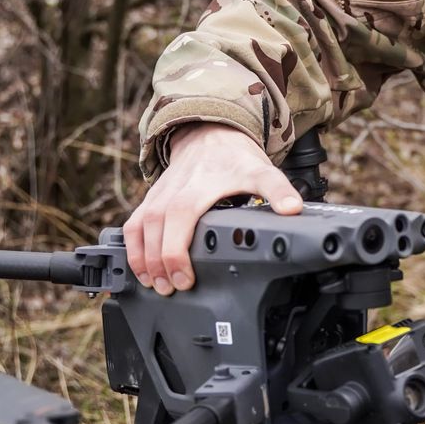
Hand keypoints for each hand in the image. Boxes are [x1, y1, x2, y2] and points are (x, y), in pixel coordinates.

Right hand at [123, 123, 302, 294]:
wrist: (210, 134)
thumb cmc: (234, 158)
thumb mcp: (261, 171)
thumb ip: (277, 190)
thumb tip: (293, 208)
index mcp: (195, 190)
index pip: (178, 222)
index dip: (176, 253)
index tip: (185, 278)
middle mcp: (170, 194)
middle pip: (154, 231)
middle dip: (157, 264)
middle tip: (170, 290)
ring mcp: (157, 197)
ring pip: (138, 229)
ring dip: (141, 260)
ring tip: (154, 285)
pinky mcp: (150, 200)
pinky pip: (132, 225)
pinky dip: (132, 248)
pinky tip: (140, 269)